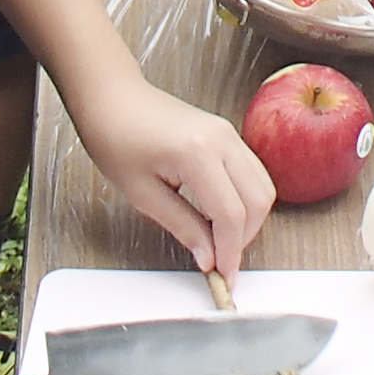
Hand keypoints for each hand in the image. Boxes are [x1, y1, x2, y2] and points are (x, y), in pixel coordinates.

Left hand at [65, 75, 273, 275]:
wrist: (111, 98)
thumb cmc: (116, 138)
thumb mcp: (142, 194)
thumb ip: (182, 226)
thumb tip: (208, 256)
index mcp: (197, 153)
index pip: (231, 214)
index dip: (230, 251)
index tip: (224, 276)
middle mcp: (222, 139)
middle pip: (258, 200)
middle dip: (244, 238)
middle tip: (221, 261)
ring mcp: (228, 133)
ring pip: (262, 186)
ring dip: (248, 219)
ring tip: (219, 241)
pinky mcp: (226, 133)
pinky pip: (251, 172)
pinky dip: (244, 199)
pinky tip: (220, 216)